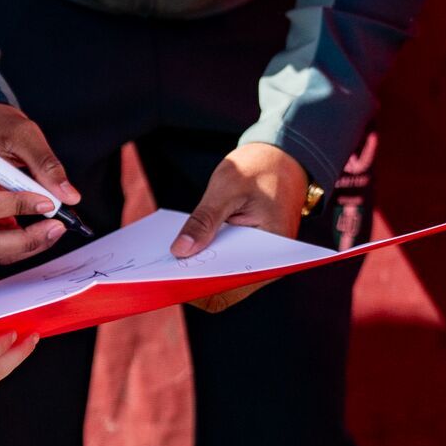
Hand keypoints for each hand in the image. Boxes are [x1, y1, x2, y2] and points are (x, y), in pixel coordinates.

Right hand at [0, 103, 80, 264]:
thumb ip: (45, 163)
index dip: (19, 207)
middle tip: (54, 228)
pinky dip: (20, 245)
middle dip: (22, 242)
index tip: (48, 201)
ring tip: (52, 229)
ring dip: (24, 247)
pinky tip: (40, 229)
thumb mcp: (22, 133)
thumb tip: (68, 195)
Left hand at [172, 141, 309, 313]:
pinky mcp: (247, 249)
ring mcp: (258, 258)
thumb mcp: (227, 189)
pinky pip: (223, 259)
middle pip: (224, 286)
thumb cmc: (260, 169)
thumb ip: (204, 220)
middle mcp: (268, 264)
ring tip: (169, 256)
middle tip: (162, 267)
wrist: (282, 157)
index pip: (232, 287)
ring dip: (198, 267)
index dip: (200, 288)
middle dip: (194, 279)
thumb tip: (180, 251)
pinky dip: (205, 254)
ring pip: (222, 276)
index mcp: (273, 254)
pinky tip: (185, 244)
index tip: (171, 278)